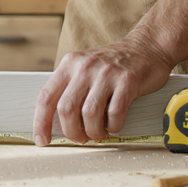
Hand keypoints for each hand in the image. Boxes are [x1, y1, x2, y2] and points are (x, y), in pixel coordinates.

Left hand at [33, 38, 172, 145]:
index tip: (42, 139)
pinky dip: (113, 126)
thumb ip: (70, 89)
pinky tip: (114, 124)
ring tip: (99, 132)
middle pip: (66, 109)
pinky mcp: (127, 81)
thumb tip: (56, 123)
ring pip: (89, 114)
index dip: (40, 122)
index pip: (46, 97)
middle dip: (71, 132)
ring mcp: (107, 73)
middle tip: (80, 138)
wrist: (147, 47)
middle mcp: (85, 67)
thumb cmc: (114, 64)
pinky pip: (115, 113)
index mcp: (70, 64)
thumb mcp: (84, 68)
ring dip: (93, 132)